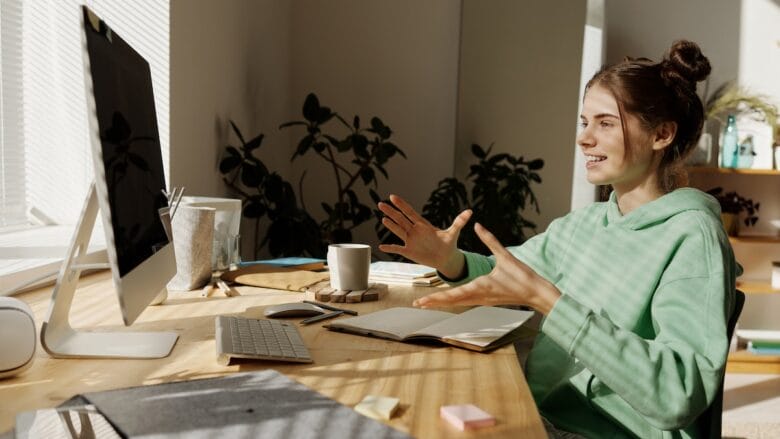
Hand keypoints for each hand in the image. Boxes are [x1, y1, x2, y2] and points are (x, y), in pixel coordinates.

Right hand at [377, 194, 471, 278]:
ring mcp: (410, 241)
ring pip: (398, 231)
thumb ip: (459, 222)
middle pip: (401, 219)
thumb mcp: (453, 233)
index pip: (410, 212)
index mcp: (423, 225)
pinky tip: (381, 246)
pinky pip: (398, 249)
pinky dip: (390, 248)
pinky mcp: (409, 252)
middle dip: (391, 212)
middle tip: (380, 204)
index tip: (392, 196)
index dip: (402, 205)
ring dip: (390, 225)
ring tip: (383, 218)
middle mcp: (414, 231)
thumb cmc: (449, 244)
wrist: (446, 258)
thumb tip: (470, 211)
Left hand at [413, 223, 560, 314]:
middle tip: (416, 304)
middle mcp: (478, 296)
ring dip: (442, 303)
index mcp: (480, 287)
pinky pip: (465, 302)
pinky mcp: (486, 300)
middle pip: (451, 302)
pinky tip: (448, 301)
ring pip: (458, 303)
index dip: (436, 297)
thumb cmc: (523, 277)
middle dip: (434, 303)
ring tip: (427, 304)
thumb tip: (478, 225)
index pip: (453, 294)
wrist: (536, 294)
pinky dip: (454, 302)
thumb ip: (490, 240)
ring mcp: (482, 300)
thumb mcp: (505, 256)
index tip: (422, 300)